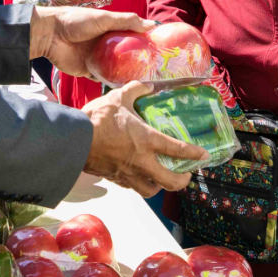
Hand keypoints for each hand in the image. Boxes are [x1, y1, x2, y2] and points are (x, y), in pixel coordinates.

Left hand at [29, 6, 149, 77]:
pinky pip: (103, 77)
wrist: (50, 35)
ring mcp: (97, 58)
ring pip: (116, 67)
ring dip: (126, 73)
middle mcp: (106, 44)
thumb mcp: (103, 18)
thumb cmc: (76, 21)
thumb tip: (150, 25)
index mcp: (110, 29)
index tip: (160, 49)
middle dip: (138, 60)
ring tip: (144, 80)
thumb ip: (126, 21)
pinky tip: (124, 86)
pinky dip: (111, 81)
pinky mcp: (89, 70)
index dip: (144, 41)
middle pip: (125, 53)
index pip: (131, 35)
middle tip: (155, 69)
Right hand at [81, 82, 208, 196]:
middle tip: (186, 174)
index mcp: (147, 141)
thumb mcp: (118, 98)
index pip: (178, 150)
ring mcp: (128, 174)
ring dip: (160, 186)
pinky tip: (138, 174)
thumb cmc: (97, 119)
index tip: (205, 156)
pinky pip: (132, 187)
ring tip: (161, 177)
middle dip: (182, 181)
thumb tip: (148, 86)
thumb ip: (136, 90)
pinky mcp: (115, 179)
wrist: (73, 140)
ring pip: (151, 190)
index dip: (195, 154)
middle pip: (170, 182)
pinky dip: (139, 183)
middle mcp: (142, 162)